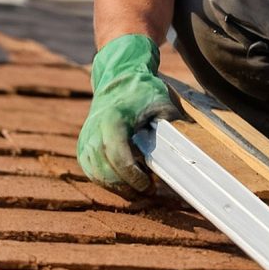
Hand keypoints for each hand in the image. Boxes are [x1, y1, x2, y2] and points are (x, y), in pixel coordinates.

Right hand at [76, 34, 178, 194]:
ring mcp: (85, 141)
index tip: (149, 185)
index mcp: (112, 120)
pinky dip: (110, 181)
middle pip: (106, 172)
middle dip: (129, 186)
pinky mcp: (83, 148)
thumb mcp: (161, 103)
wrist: (118, 80)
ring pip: (99, 177)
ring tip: (141, 183)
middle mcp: (94, 132)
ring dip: (120, 186)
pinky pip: (94, 174)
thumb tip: (184, 148)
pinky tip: (127, 179)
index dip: (132, 176)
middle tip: (150, 189)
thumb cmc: (142, 92)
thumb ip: (171, 125)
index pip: (117, 155)